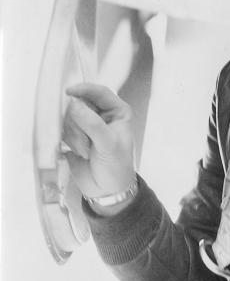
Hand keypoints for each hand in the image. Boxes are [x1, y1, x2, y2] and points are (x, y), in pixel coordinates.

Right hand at [62, 83, 135, 204]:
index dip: (84, 89)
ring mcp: (86, 125)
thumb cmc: (116, 167)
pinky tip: (78, 152)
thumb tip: (74, 105)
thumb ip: (92, 124)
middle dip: (79, 123)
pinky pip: (62, 129)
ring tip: (86, 152)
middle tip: (87, 142)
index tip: (69, 92)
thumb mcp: (108, 145)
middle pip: (79, 104)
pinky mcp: (73, 135)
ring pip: (69, 117)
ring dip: (75, 136)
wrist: (106, 190)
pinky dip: (68, 141)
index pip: (100, 92)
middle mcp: (101, 115)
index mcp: (117, 112)